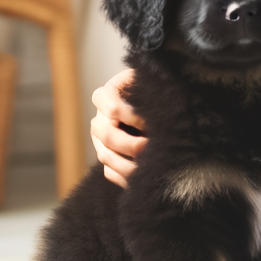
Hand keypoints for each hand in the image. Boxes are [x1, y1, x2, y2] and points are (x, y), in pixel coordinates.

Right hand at [90, 68, 147, 188]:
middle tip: (152, 147)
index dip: (131, 116)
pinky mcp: (107, 156)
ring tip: (150, 165)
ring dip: (129, 165)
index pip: (112, 108)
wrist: (148, 100)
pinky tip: (143, 177)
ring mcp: (99, 140)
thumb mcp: (146, 83)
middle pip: (108, 136)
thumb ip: (148, 93)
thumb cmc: (149, 88)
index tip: (151, 122)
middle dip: (132, 144)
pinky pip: (110, 172)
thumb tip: (161, 112)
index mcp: (105, 96)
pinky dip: (125, 177)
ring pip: (106, 157)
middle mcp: (99, 119)